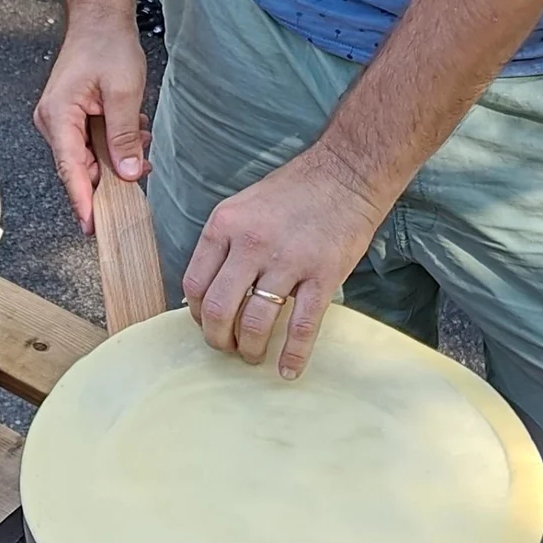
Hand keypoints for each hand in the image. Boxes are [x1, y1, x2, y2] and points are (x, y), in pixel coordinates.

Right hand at [35, 9, 149, 231]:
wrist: (100, 18)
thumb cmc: (107, 44)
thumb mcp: (125, 91)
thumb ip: (124, 135)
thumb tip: (127, 174)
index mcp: (58, 116)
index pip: (70, 171)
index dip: (83, 202)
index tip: (94, 228)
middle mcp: (53, 122)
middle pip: (80, 168)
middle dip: (112, 174)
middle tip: (142, 168)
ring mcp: (61, 121)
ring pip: (90, 157)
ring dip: (117, 154)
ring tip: (141, 134)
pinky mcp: (72, 118)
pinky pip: (93, 143)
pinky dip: (114, 142)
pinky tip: (134, 127)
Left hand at [182, 141, 388, 377]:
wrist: (347, 172)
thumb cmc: (294, 190)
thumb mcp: (244, 206)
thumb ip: (225, 243)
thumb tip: (207, 288)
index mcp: (226, 225)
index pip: (195, 284)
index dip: (197, 313)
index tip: (206, 323)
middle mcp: (251, 244)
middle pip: (219, 309)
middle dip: (218, 339)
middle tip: (226, 348)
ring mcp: (288, 261)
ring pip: (256, 322)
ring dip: (251, 349)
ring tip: (253, 355)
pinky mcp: (322, 275)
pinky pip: (302, 326)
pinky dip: (293, 355)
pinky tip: (288, 370)